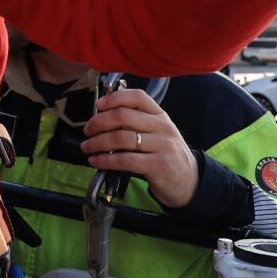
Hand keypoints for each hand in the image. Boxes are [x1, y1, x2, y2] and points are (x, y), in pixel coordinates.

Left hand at [79, 88, 198, 210]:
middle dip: (99, 122)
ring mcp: (161, 146)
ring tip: (87, 147)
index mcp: (160, 115)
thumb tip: (103, 119)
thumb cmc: (166, 154)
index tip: (98, 105)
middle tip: (87, 130)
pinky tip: (96, 160)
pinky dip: (105, 160)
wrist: (189, 180)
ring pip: (121, 138)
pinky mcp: (157, 166)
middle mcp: (162, 127)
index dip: (115, 98)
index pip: (137, 97)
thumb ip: (138, 123)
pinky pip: (124, 160)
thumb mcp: (158, 133)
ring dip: (98, 142)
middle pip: (123, 116)